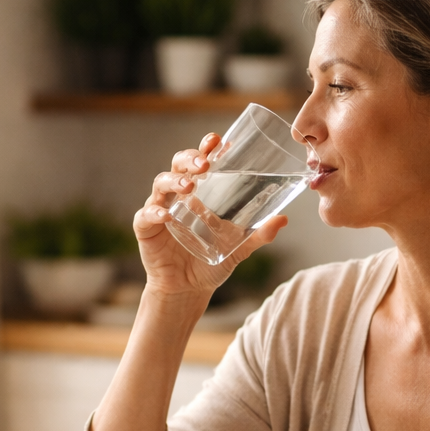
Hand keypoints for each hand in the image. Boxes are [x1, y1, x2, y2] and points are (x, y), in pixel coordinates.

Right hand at [133, 133, 286, 302]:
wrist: (188, 289)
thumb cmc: (210, 261)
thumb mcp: (238, 248)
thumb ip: (258, 234)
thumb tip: (283, 219)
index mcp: (199, 192)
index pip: (201, 162)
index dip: (207, 148)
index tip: (218, 141)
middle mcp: (178, 196)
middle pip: (178, 165)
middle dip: (190, 159)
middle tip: (205, 164)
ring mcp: (160, 209)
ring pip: (161, 184)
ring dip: (175, 181)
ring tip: (189, 187)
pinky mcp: (146, 229)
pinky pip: (146, 216)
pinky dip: (155, 213)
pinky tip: (166, 216)